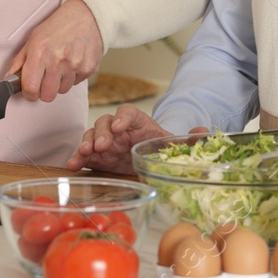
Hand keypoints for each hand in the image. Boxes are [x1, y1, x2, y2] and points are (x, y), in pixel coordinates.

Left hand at [7, 0, 103, 103]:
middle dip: (44, 91)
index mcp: (40, 52)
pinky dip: (73, 76)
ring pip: (62, 90)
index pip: (31, 88)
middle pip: (47, 96)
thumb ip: (20, 61)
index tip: (30, 91)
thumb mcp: (34, 38)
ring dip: (60, 83)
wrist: (86, 15)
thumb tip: (9, 79)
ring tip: (61, 65)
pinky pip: (76, 83)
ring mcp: (75, 65)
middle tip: (45, 80)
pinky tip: (73, 61)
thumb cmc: (57, 26)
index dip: (29, 94)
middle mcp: (57, 60)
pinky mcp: (89, 68)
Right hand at [66, 104, 203, 174]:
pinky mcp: (95, 157)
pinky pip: (83, 154)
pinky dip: (77, 158)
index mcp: (138, 123)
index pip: (128, 112)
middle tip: (102, 145)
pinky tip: (74, 165)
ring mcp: (105, 142)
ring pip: (91, 134)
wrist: (147, 163)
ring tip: (85, 153)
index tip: (120, 127)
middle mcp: (118, 129)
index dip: (122, 116)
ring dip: (86, 142)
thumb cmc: (157, 149)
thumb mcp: (172, 145)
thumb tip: (203, 132)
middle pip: (105, 122)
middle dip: (102, 132)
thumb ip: (187, 140)